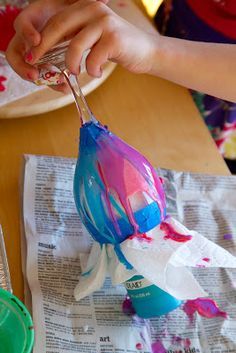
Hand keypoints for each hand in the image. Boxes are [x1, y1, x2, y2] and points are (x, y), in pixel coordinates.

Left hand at [15, 1, 158, 78]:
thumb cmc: (116, 48)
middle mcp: (93, 8)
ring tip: (75, 73)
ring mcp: (105, 22)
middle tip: (35, 64)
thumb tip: (45, 51)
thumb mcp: (92, 38)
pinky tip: (96, 73)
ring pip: (75, 45)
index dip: (40, 38)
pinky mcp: (115, 38)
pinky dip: (92, 70)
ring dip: (71, 64)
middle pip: (59, 26)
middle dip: (44, 48)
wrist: (146, 52)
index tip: (31, 55)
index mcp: (84, 7)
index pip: (55, 20)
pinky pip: (93, 58)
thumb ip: (73, 38)